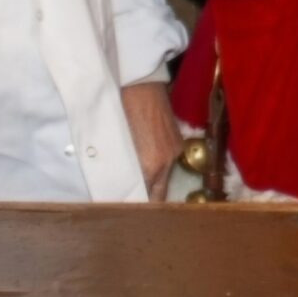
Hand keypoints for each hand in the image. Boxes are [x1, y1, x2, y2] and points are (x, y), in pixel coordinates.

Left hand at [121, 82, 179, 200]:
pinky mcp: (177, 140)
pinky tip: (149, 165)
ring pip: (164, 177)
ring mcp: (175, 150)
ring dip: (154, 183)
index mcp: (152, 164)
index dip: (139, 205)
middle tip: (134, 206)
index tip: (128, 212)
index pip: (148, 197)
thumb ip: (126, 166)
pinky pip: (168, 163)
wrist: (141, 84)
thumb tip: (123, 182)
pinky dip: (159, 168)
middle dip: (149, 200)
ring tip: (140, 187)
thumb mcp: (120, 142)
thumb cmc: (123, 110)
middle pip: (160, 191)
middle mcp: (167, 161)